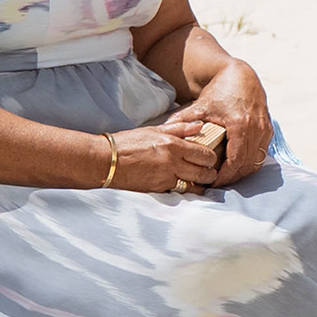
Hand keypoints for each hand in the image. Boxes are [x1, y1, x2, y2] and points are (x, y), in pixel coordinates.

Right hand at [103, 126, 227, 192]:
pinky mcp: (157, 189)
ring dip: (200, 184)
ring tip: (200, 181)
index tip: (210, 158)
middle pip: (204, 172)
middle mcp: (173, 162)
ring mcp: (165, 177)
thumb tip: (199, 125)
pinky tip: (184, 186)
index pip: (205, 154)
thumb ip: (179, 129)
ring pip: (194, 185)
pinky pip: (179, 191)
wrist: (105, 161)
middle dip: (210, 173)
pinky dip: (185, 190)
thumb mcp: (154, 130)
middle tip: (210, 172)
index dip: (212, 158)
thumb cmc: (127, 143)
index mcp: (173, 145)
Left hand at [176, 58, 272, 182]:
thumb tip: (163, 130)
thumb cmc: (221, 91)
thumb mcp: (201, 105)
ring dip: (242, 172)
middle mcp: (256, 129)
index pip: (235, 161)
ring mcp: (264, 129)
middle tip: (217, 183)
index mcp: (240, 125)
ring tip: (226, 176)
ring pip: (256, 162)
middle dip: (232, 178)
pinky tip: (237, 165)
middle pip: (246, 165)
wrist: (240, 76)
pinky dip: (250, 162)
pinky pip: (261, 153)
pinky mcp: (268, 129)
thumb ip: (183, 119)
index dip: (225, 176)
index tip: (213, 183)